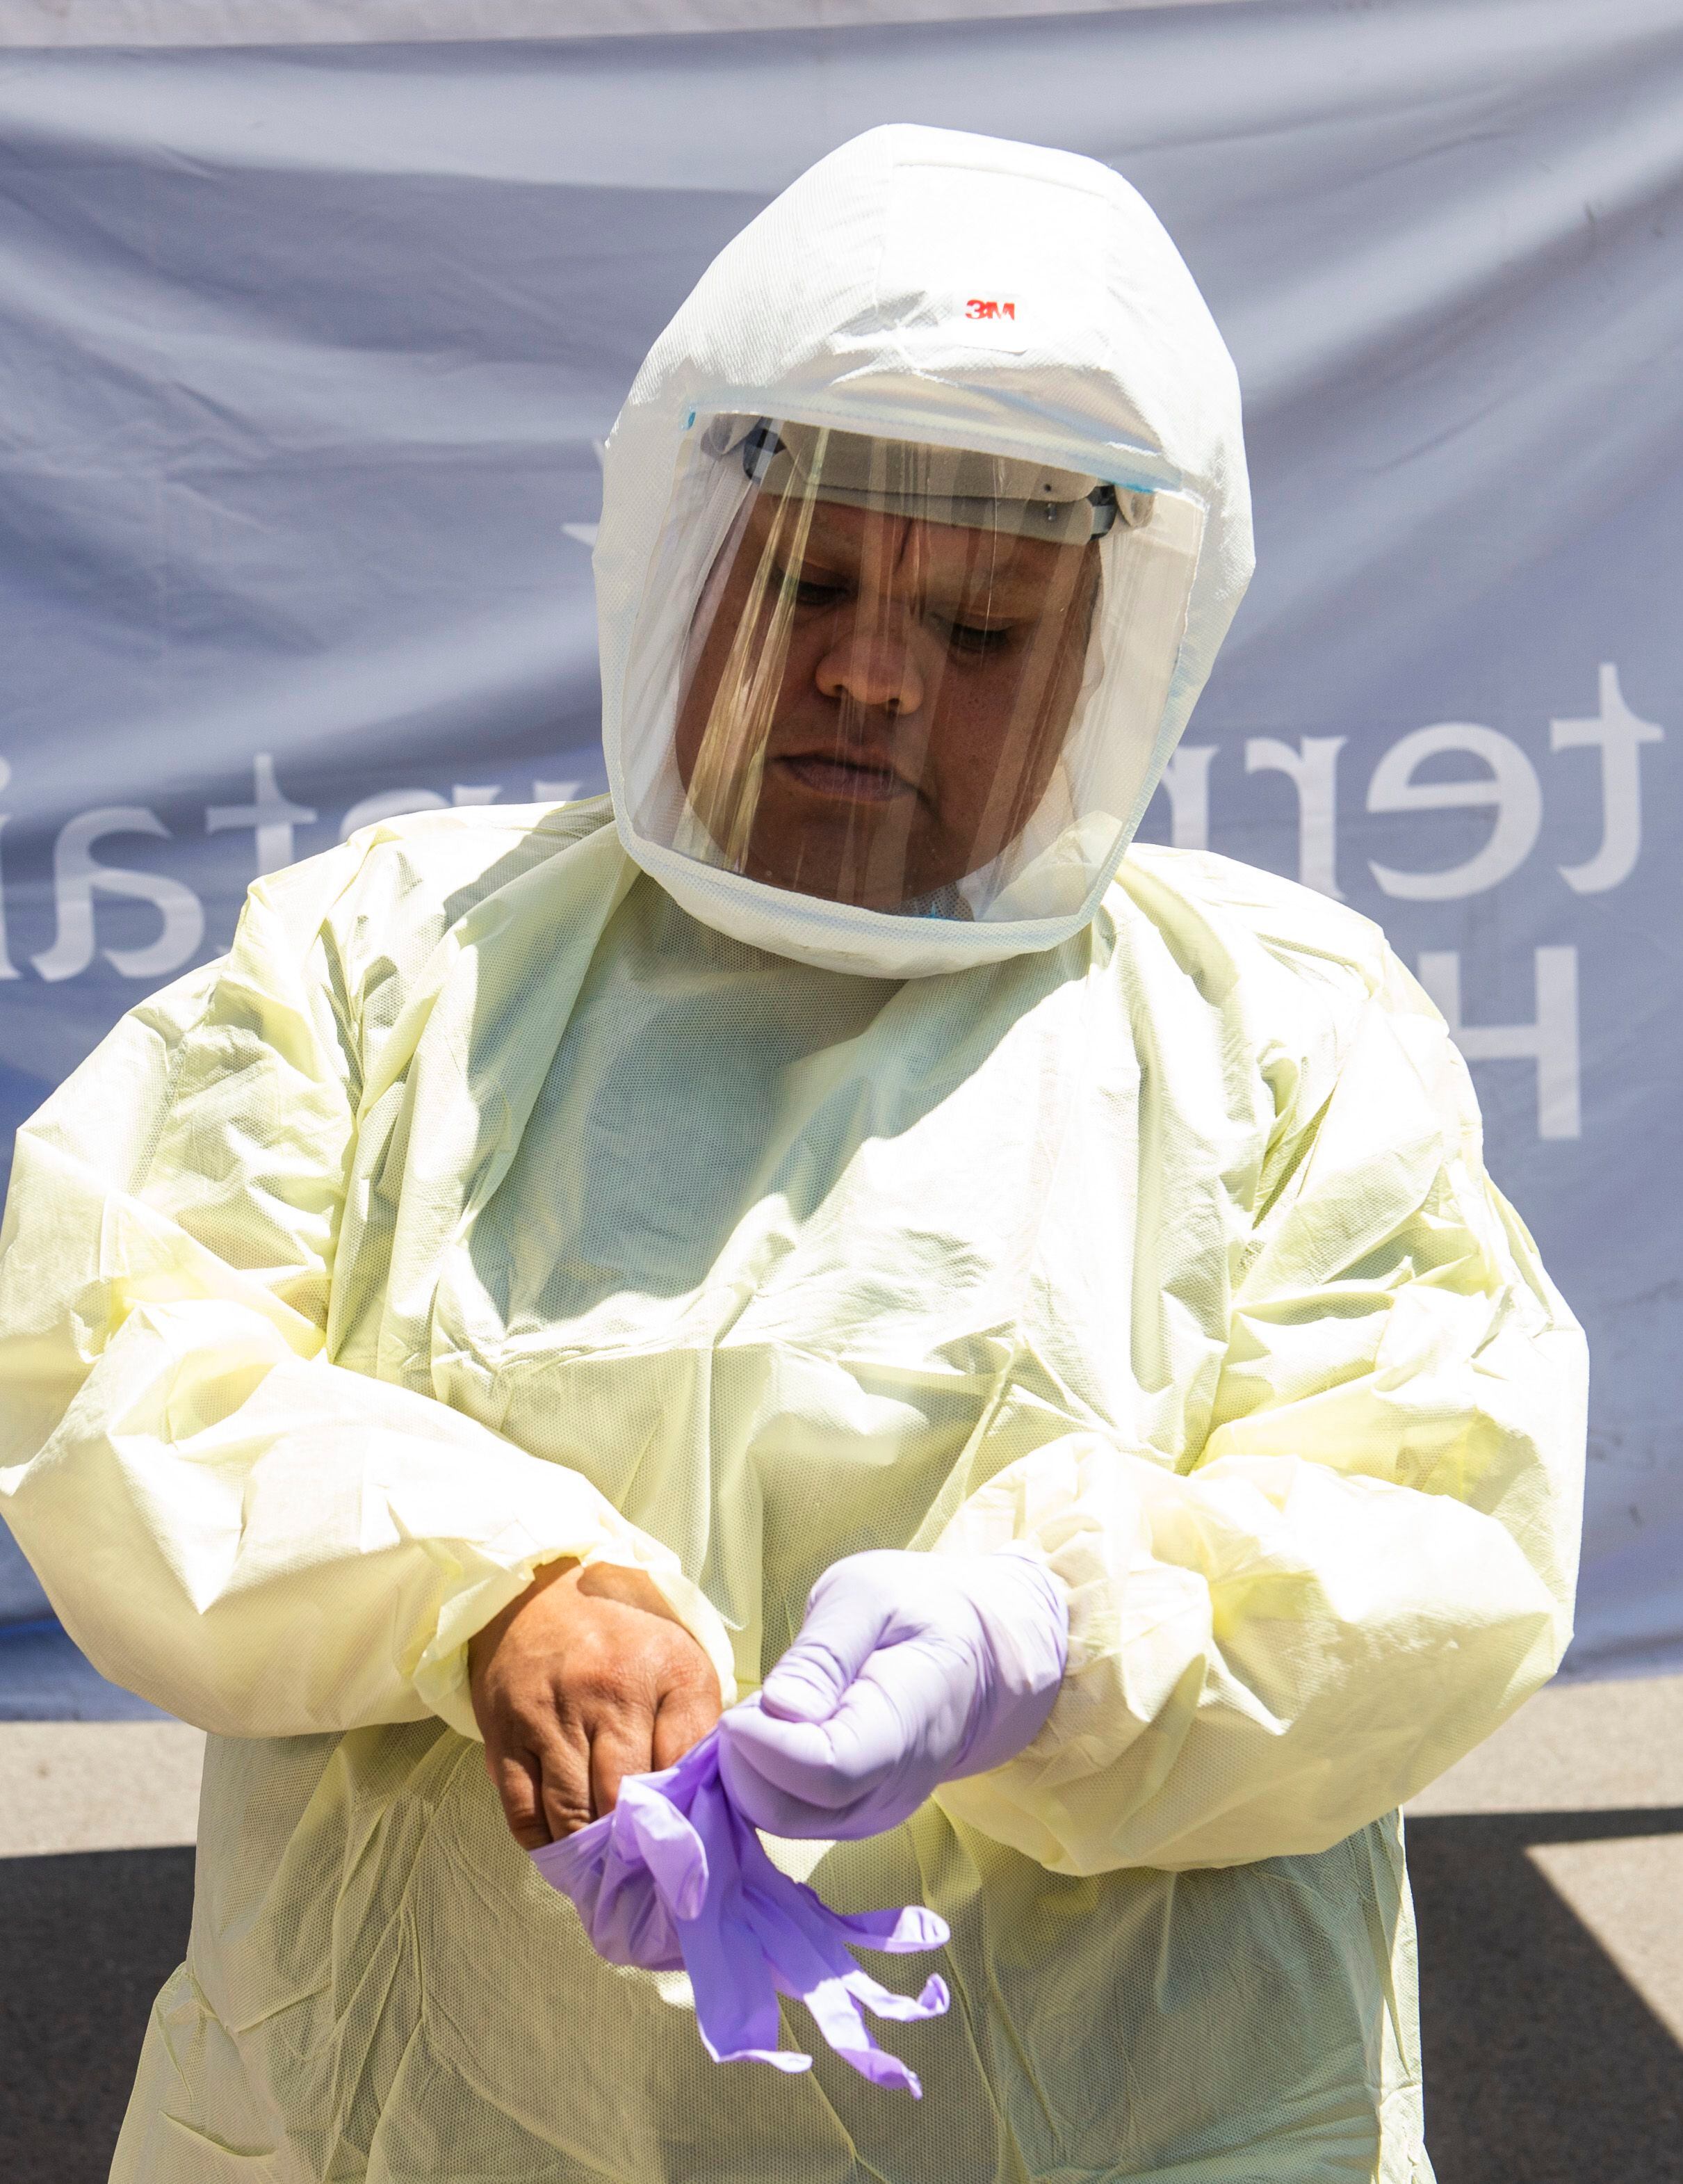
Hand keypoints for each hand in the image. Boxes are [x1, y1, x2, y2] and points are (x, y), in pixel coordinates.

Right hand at [469, 1558, 721, 1847]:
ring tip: (608, 1874)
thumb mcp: (680, 1662)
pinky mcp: (504, 1735)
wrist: (540, 1590)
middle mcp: (601, 1693)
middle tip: (646, 1875)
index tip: (686, 1851)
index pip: (677, 1768)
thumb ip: (698, 1728)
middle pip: (618, 1799)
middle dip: (633, 1845)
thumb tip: (707, 1802)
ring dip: (589, 1852)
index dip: (682, 1816)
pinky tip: (565, 1849)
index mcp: (659, 1673)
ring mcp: (547, 1717)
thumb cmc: (623, 1636)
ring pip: (568, 1814)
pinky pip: (522, 1813)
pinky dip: (545, 1842)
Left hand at [716, 1546, 1066, 1840]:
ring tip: (778, 1707)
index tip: (742, 1707)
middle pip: (788, 1808)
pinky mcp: (856, 1817)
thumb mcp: (867, 1596)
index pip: (828, 1771)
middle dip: (745, 1757)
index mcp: (909, 1721)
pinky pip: (788, 1814)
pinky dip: (762, 1779)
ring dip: (750, 1768)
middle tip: (758, 1697)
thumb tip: (779, 1711)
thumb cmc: (917, 1610)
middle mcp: (896, 1786)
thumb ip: (823, 1654)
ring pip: (779, 1818)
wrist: (979, 1655)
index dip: (766, 1745)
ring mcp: (878, 1810)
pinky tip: (780, 1731)